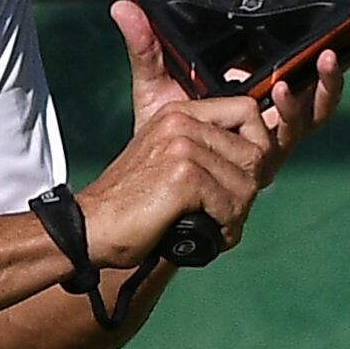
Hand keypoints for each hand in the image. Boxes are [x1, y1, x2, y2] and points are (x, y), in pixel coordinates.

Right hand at [71, 90, 262, 271]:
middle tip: (225, 213)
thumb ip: (204, 151)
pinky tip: (207, 237)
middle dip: (247, 190)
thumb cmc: (131, 205)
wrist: (91, 228)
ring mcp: (184, 146)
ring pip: (247, 183)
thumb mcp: (166, 161)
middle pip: (254, 151)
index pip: (246, 111)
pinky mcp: (184, 176)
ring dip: (236, 214)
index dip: (257, 146)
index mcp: (179, 113)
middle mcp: (183, 121)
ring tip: (215, 228)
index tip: (244, 177)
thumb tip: (258, 164)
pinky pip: (231, 205)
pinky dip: (225, 229)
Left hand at [111, 0, 343, 190]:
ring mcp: (272, 138)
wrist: (152, 181)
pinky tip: (282, 91)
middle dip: (328, 71)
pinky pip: (293, 133)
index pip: (291, 67)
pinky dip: (295, 111)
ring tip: (321, 62)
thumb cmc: (158, 136)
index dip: (311, 52)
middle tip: (330, 48)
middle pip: (313, 89)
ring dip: (322, 86)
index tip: (317, 27)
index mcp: (251, 94)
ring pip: (314, 111)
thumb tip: (122, 5)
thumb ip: (147, 47)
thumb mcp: (156, 85)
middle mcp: (269, 115)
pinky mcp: (269, 158)